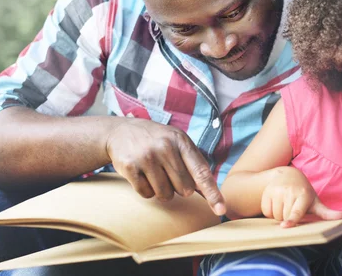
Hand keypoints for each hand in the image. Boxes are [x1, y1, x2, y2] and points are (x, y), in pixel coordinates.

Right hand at [106, 118, 225, 215]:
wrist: (120, 132)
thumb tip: (211, 193)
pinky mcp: (130, 167)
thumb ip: (194, 164)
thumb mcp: (177, 142)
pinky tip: (141, 174)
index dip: (213, 193)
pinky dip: (146, 190)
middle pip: (184, 189)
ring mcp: (147, 156)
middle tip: (167, 171)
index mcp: (181, 141)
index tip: (221, 210)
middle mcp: (165, 147)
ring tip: (154, 172)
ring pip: (165, 195)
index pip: (201, 172)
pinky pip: (146, 194)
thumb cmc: (156, 140)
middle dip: (178, 187)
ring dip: (161, 190)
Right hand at [261, 167, 341, 227]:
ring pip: (275, 215)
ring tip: (285, 206)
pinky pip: (266, 210)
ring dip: (279, 216)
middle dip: (288, 219)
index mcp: (303, 195)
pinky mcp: (267, 192)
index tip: (285, 226)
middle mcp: (289, 191)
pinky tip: (276, 204)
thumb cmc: (304, 192)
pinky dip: (270, 212)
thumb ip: (326, 212)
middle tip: (292, 210)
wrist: (288, 175)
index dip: (291, 219)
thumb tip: (341, 216)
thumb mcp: (315, 201)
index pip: (296, 211)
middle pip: (284, 217)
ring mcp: (277, 191)